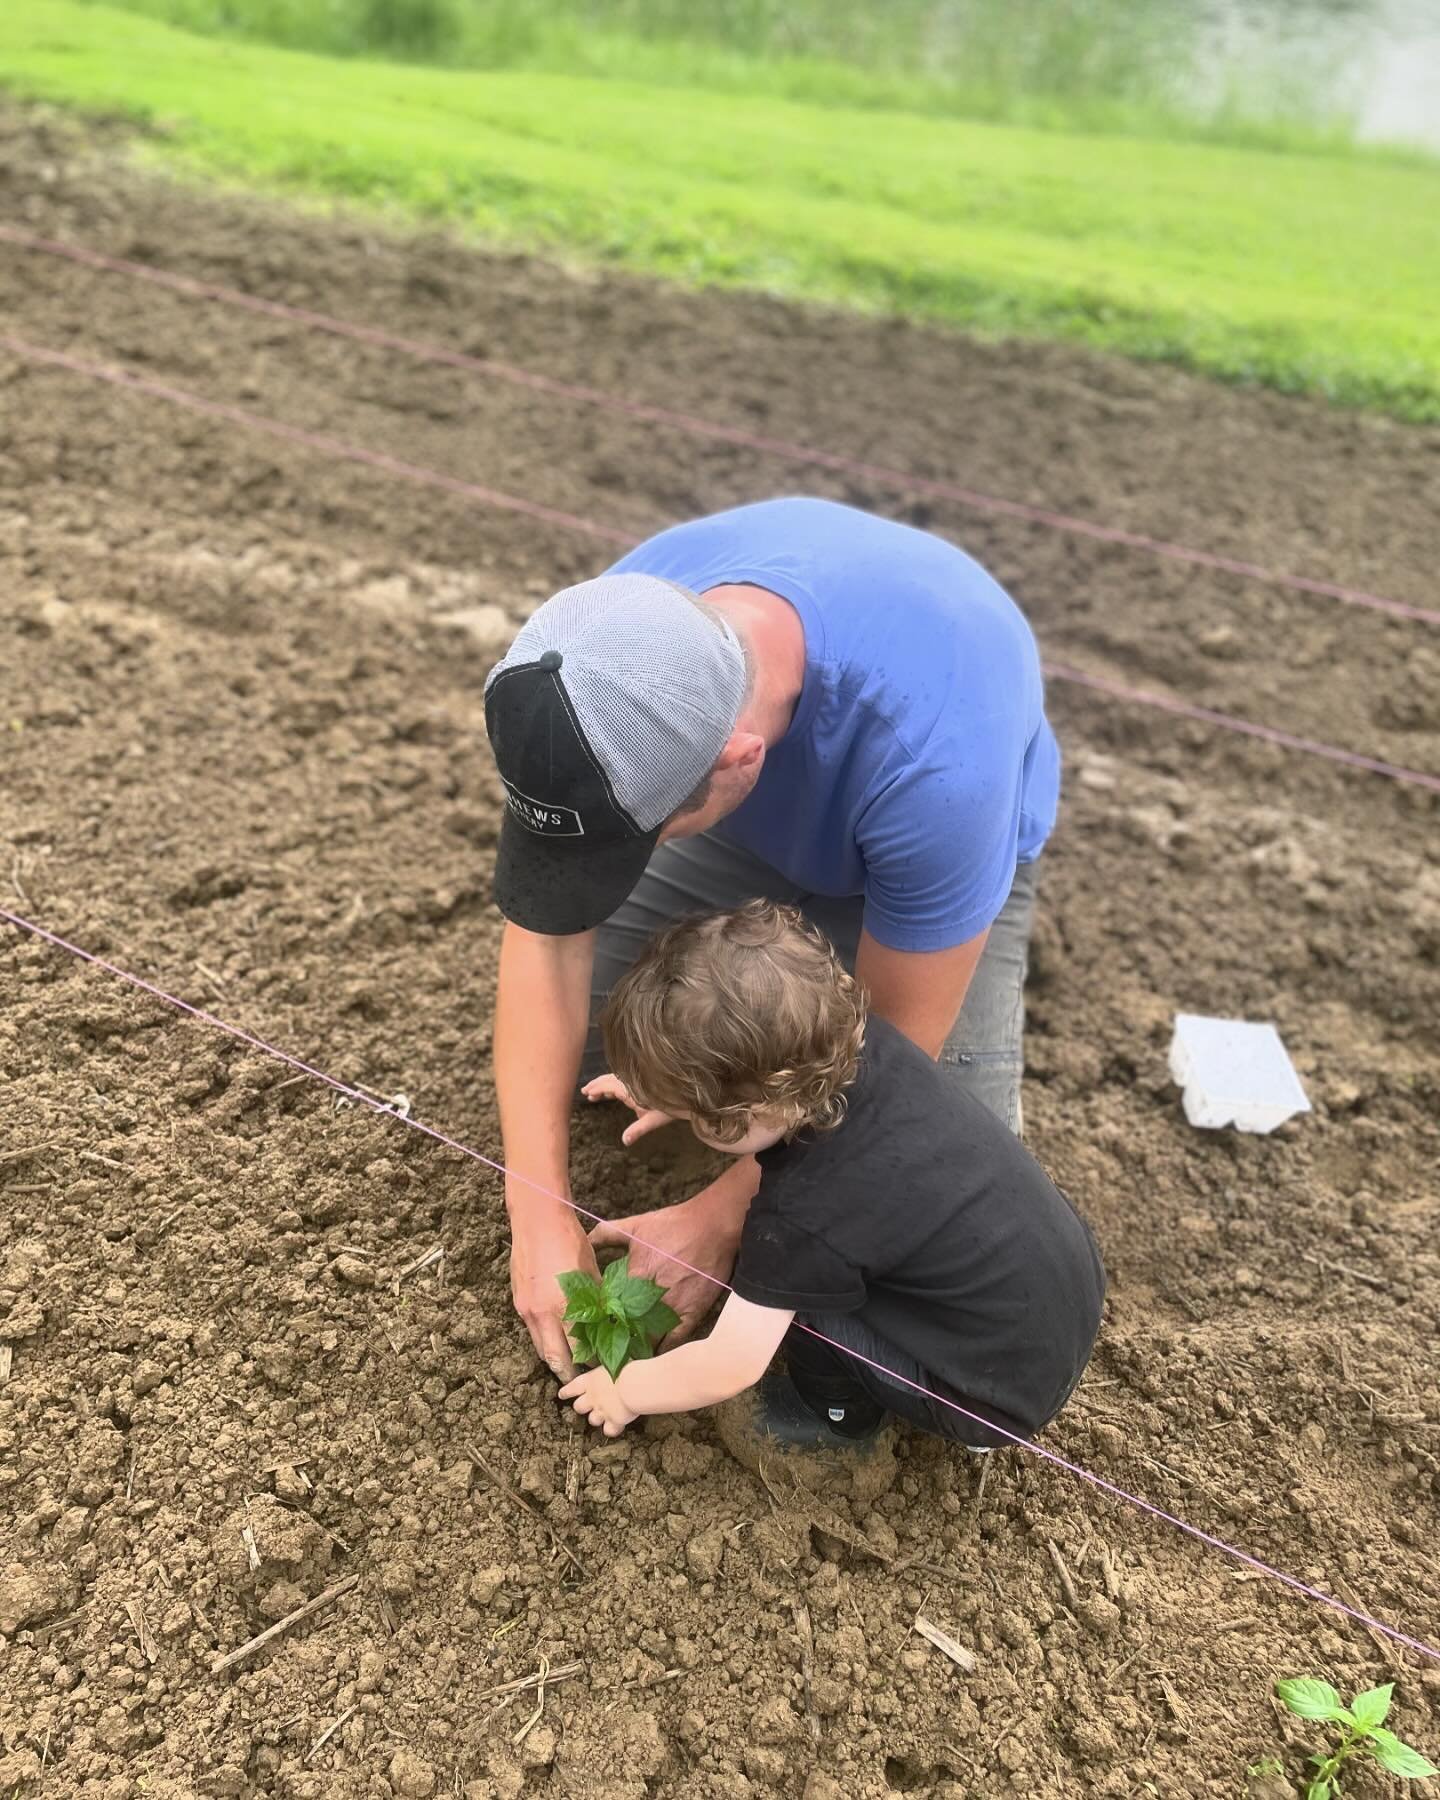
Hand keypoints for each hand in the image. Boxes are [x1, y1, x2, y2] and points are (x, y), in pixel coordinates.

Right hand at [509, 1198, 598, 1381]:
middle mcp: (541, 1313)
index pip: (578, 1349)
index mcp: (563, 1306)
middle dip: (568, 1374)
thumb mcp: (590, 1271)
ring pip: (539, 1347)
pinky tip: (556, 1336)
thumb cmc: (569, 1240)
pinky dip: (543, 1338)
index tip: (603, 1369)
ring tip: (570, 1364)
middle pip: (553, 1359)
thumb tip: (609, 1321)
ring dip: (554, 1358)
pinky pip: (530, 1329)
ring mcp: (526, 1308)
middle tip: (581, 1381)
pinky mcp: (517, 1301)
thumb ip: (597, 1300)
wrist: (536, 1219)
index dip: (591, 1363)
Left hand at [558, 1365, 638, 1436]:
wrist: (635, 1385)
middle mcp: (593, 1397)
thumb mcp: (614, 1362)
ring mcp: (602, 1411)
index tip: (562, 1395)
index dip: (566, 1392)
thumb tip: (613, 1361)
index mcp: (590, 1380)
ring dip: (597, 1418)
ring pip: (593, 1420)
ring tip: (606, 1414)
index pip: (572, 1387)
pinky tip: (617, 1426)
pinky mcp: (613, 1421)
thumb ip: (609, 1367)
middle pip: (579, 1407)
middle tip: (588, 1405)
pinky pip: (609, 1430)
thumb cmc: (627, 1369)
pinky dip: (612, 1429)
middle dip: (582, 1407)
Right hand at [582, 1071, 675, 1146]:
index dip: (597, 1088)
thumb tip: (624, 1141)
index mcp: (632, 1090)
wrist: (688, 1097)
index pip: (610, 1085)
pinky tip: (612, 1092)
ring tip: (595, 1092)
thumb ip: (638, 1130)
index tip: (587, 1093)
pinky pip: (625, 1080)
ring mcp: (639, 1081)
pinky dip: (615, 1084)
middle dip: (598, 1084)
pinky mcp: (644, 1081)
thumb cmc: (671, 1108)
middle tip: (585, 1090)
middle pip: (611, 1079)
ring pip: (618, 1078)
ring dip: (605, 1084)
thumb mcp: (653, 1120)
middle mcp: (633, 1083)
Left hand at [588, 1169, 751, 1346]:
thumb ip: (605, 1235)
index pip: (607, 1310)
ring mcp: (674, 1308)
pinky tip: (652, 1354)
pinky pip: (674, 1342)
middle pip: (625, 1331)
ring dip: (636, 1349)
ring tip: (626, 1355)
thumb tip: (586, 1241)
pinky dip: (662, 1350)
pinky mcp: (693, 1314)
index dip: (597, 1322)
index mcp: (633, 1277)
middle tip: (605, 1348)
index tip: (592, 1329)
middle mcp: (651, 1298)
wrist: (712, 1226)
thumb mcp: (635, 1226)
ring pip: (648, 1341)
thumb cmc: (673, 1225)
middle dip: (614, 1340)